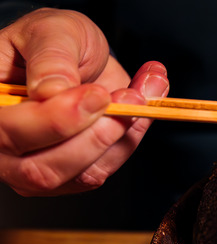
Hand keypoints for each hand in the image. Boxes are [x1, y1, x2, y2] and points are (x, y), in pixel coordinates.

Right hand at [0, 8, 168, 195]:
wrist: (78, 55)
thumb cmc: (53, 41)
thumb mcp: (50, 31)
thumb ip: (50, 59)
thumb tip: (51, 90)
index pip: (8, 132)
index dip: (56, 120)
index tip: (98, 94)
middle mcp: (4, 146)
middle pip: (42, 169)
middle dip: (95, 135)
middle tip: (128, 96)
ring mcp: (35, 166)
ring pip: (81, 175)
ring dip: (120, 135)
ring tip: (140, 93)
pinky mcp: (73, 174)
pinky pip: (105, 169)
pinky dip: (130, 138)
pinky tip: (139, 106)